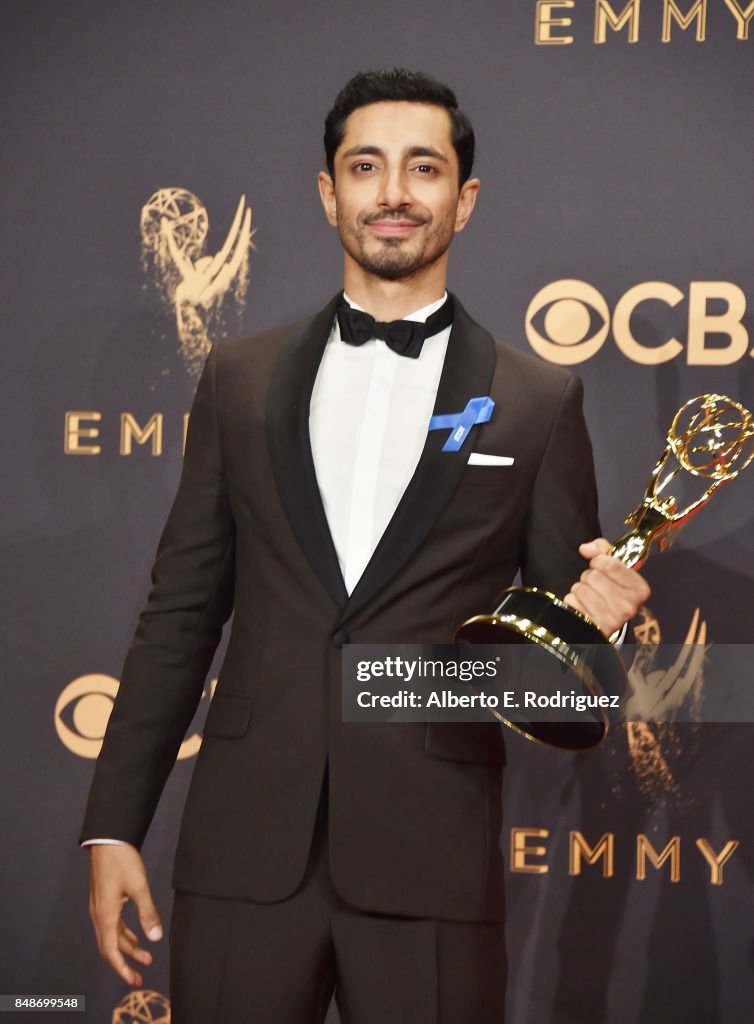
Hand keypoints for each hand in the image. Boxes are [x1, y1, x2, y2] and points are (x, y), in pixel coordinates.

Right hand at [87, 843, 162, 986]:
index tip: (134, 980)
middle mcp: (99, 915)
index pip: (111, 951)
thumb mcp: (139, 886)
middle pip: (109, 947)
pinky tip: (136, 936)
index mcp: (105, 915)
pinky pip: (112, 925)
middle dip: (125, 963)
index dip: (122, 968)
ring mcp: (99, 907)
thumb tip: (156, 937)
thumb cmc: (121, 860)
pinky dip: (123, 934)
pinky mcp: (103, 900)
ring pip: (111, 936)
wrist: (107, 839)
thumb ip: (148, 912)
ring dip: (127, 948)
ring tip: (145, 956)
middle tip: (141, 974)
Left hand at [563, 538, 650, 637]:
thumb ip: (602, 550)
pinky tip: (583, 606)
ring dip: (580, 589)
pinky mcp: (592, 627)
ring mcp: (610, 620)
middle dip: (589, 577)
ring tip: (589, 595)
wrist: (604, 622)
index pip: (611, 564)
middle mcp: (628, 607)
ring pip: (581, 588)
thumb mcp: (613, 567)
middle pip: (594, 576)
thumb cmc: (610, 590)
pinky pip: (571, 602)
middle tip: (595, 585)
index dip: (599, 561)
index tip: (598, 564)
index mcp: (639, 590)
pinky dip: (572, 601)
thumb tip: (585, 549)